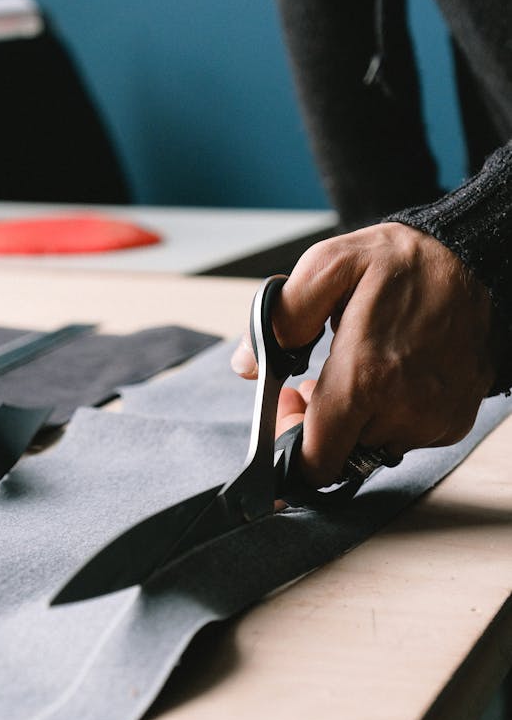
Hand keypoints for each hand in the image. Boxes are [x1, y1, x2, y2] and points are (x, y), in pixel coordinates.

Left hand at [232, 222, 497, 485]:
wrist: (473, 259)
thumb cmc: (401, 261)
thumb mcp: (329, 265)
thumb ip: (281, 317)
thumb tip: (247, 364)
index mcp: (366, 376)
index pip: (317, 459)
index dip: (292, 444)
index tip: (290, 411)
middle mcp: (404, 408)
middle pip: (342, 453)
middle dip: (321, 424)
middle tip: (314, 384)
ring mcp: (434, 419)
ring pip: (374, 445)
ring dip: (358, 419)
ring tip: (358, 372)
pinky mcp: (454, 420)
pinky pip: (408, 437)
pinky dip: (393, 415)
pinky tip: (392, 377)